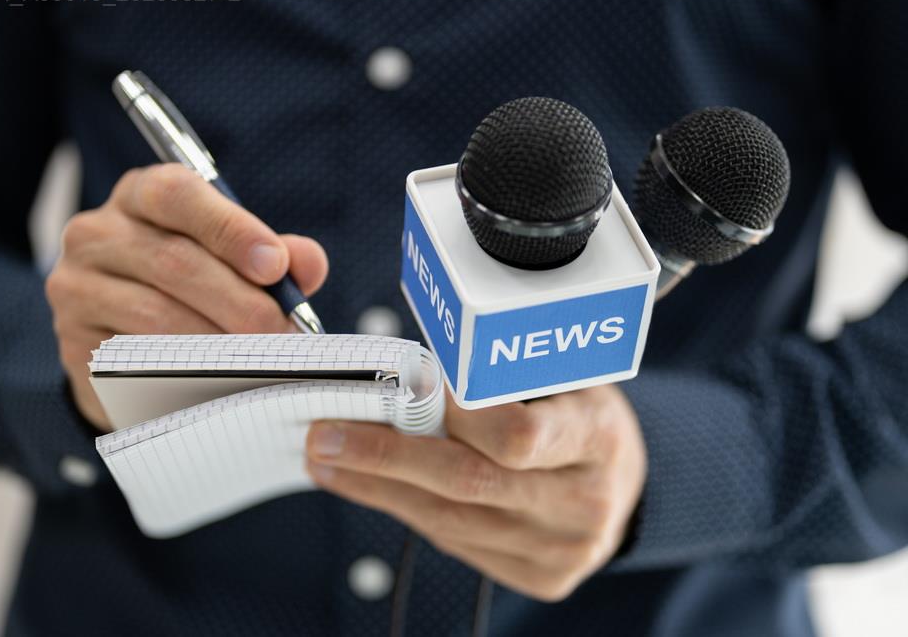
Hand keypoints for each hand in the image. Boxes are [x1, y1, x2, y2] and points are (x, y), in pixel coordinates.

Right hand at [45, 164, 327, 430]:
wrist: (132, 346)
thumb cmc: (193, 288)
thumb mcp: (233, 260)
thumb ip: (274, 256)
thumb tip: (307, 262)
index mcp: (141, 195)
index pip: (178, 194)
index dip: (230, 229)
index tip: (276, 266)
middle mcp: (97, 232)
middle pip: (173, 261)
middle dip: (240, 301)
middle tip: (284, 334)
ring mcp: (77, 287)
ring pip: (155, 314)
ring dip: (218, 343)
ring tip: (263, 362)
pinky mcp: (74, 342)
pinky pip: (134, 358)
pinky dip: (184, 371)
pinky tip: (220, 381)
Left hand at [305, 384, 645, 600]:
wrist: (621, 484)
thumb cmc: (580, 413)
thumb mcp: (564, 375)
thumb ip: (503, 375)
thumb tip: (412, 369)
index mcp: (598, 439)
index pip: (518, 434)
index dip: (455, 413)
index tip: (401, 388)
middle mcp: (583, 503)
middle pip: (468, 483)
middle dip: (386, 457)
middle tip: (326, 435)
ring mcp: (562, 550)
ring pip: (451, 520)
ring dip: (380, 488)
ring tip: (329, 461)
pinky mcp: (539, 577)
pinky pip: (457, 544)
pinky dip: (407, 511)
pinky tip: (370, 488)